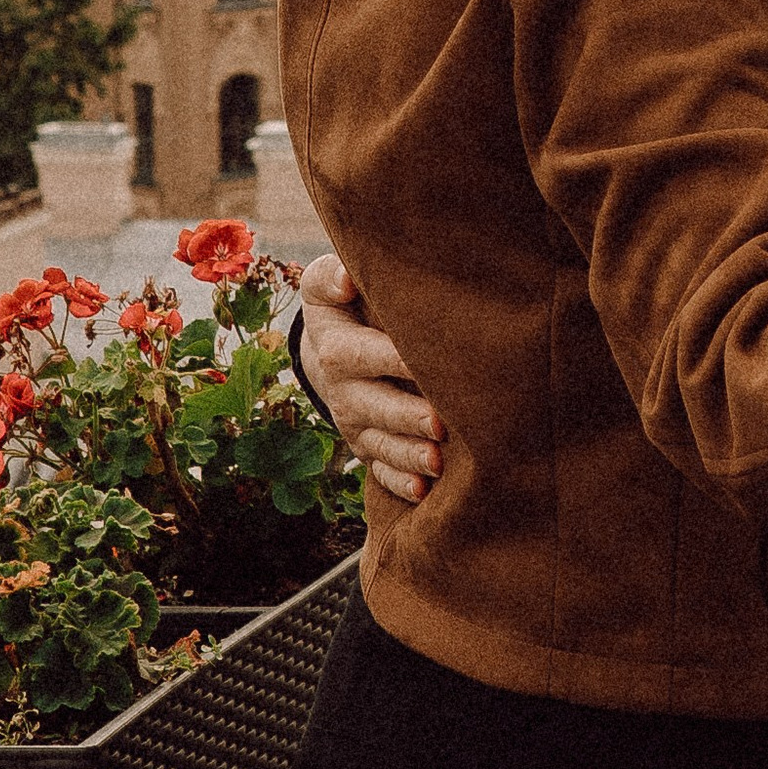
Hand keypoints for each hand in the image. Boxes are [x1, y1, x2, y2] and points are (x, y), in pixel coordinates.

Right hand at [293, 252, 445, 502]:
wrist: (332, 345)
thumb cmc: (347, 304)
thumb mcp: (327, 284)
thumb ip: (330, 276)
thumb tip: (346, 280)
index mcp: (338, 348)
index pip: (364, 354)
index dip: (393, 359)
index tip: (423, 361)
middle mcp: (345, 391)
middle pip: (374, 407)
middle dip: (406, 417)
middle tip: (440, 424)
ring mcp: (356, 424)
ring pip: (381, 445)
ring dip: (409, 455)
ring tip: (438, 462)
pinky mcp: (368, 447)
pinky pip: (380, 471)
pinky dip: (399, 484)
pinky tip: (422, 492)